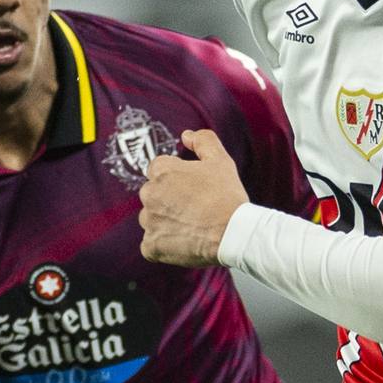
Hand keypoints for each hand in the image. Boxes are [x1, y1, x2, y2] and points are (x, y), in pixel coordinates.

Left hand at [138, 129, 247, 266]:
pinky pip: (150, 245)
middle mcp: (149, 194)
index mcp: (161, 171)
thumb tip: (186, 135)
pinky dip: (163, 246)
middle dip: (168, 200)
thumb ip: (203, 140)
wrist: (234, 233)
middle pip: (152, 195)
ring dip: (165, 222)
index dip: (177, 179)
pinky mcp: (151, 246)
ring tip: (190, 226)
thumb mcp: (220, 160)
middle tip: (193, 208)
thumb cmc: (227, 196)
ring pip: (151, 219)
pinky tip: (182, 242)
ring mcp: (149, 221)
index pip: (158, 170)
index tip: (192, 189)